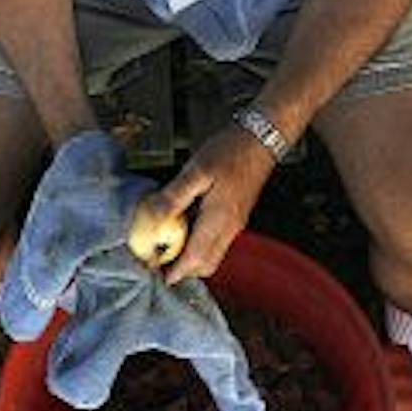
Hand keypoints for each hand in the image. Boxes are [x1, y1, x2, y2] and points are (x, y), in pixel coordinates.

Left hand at [140, 125, 278, 284]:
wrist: (260, 138)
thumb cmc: (230, 151)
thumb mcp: (196, 171)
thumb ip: (173, 198)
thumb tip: (151, 222)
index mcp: (219, 221)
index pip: (194, 260)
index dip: (173, 272)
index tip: (153, 271)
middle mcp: (230, 228)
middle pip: (205, 265)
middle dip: (182, 270)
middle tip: (157, 260)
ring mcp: (235, 224)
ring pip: (212, 256)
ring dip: (191, 258)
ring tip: (167, 246)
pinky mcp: (236, 217)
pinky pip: (217, 242)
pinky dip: (200, 245)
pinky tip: (186, 227)